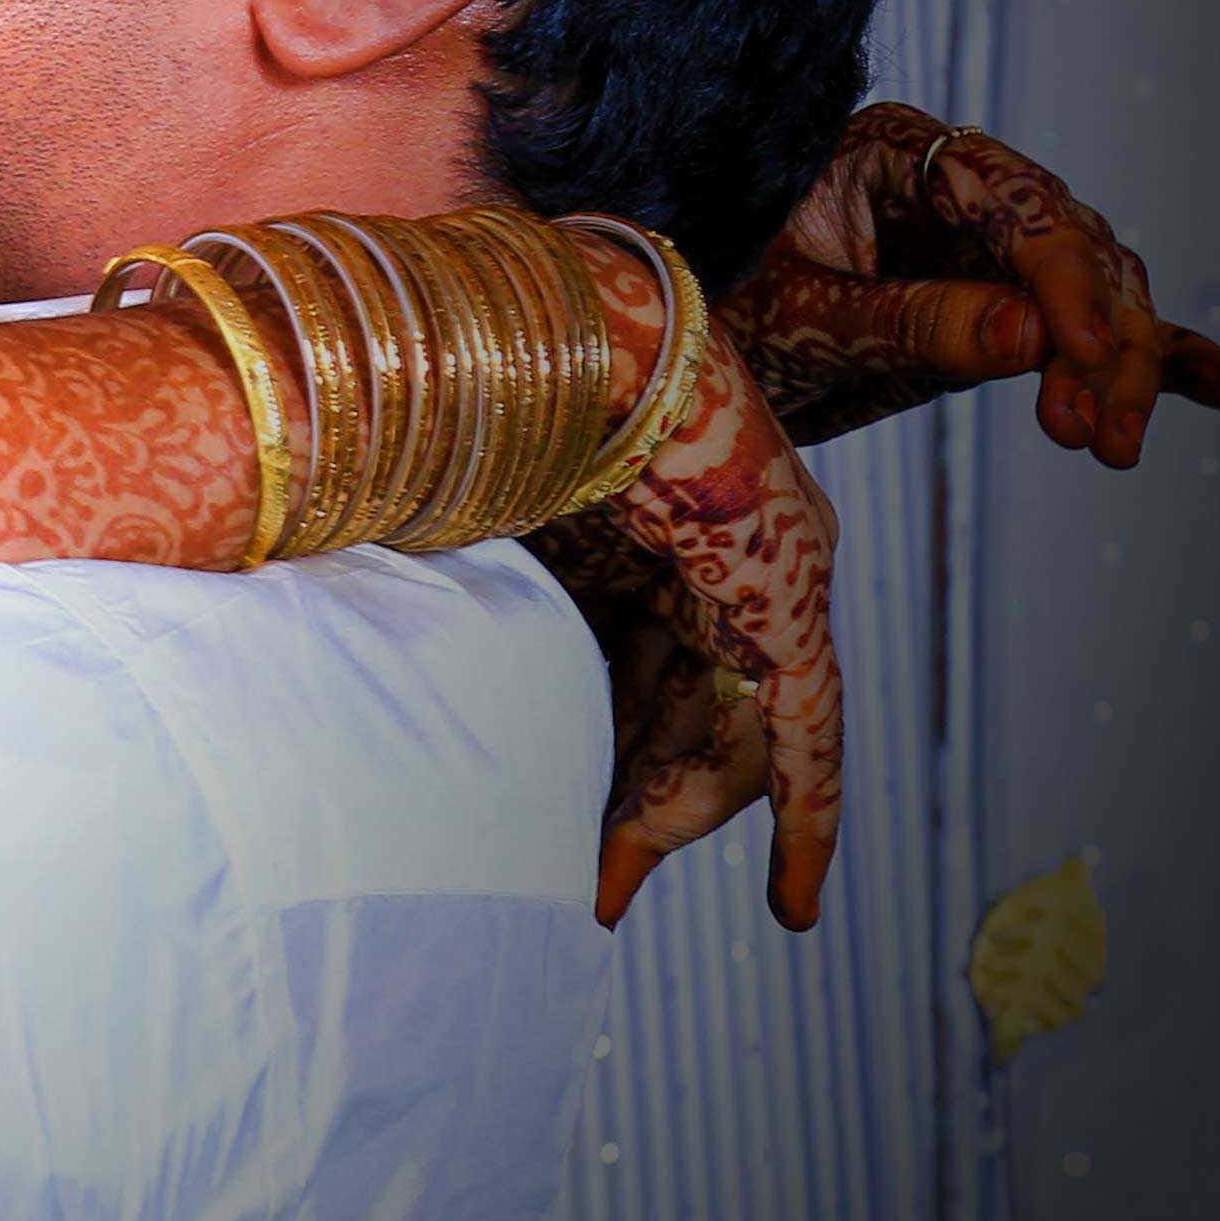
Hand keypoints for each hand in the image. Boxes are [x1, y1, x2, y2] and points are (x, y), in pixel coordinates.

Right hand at [538, 296, 838, 931]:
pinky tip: (794, 893)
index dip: (603, 759)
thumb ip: (481, 616)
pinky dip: (801, 810)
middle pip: (683, 713)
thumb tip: (416, 697)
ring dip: (677, 814)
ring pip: (734, 732)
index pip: (635, 671)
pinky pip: (803, 724)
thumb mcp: (478, 539)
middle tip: (583, 881)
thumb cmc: (485, 405)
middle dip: (633, 802)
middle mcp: (716, 558)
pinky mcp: (789, 587)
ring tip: (609, 884)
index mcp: (644, 535)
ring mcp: (763, 570)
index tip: (575, 842)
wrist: (547, 327)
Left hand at [728, 105, 1219, 462]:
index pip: (1018, 205)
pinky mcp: (1000, 314)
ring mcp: (985, 251)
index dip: (1064, 282)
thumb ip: (908, 323)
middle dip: (1100, 346)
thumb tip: (1036, 336)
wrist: (666, 356)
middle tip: (1097, 437)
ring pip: (1094, 299)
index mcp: (898, 148)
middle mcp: (957, 188)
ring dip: (1120, 371)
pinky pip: (1087, 334)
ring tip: (1113, 446)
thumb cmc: (705, 311)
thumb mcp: (795, 320)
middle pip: (1074, 255)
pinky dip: (1162, 363)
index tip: (1084, 357)